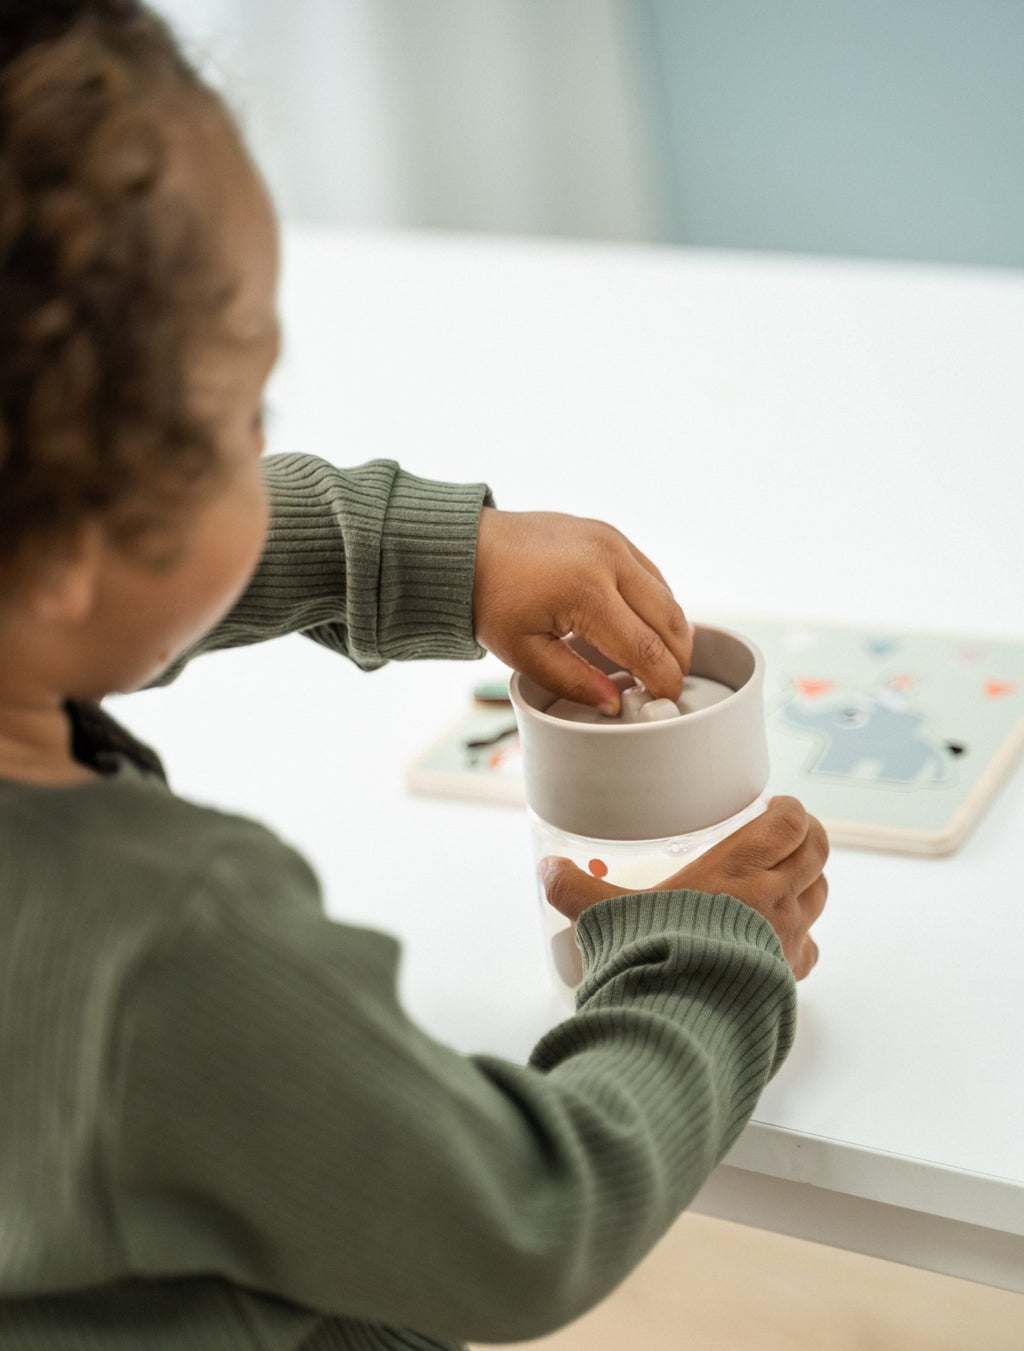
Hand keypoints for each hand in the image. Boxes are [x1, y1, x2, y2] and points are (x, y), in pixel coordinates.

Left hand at [472, 507, 692, 711]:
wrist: (468, 548)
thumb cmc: (489, 598)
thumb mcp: (524, 653)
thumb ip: (574, 681)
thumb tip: (613, 704)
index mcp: (586, 591)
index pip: (644, 648)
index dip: (663, 680)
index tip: (665, 700)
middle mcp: (608, 559)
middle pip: (668, 619)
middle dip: (678, 658)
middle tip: (669, 684)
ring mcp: (612, 540)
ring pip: (666, 594)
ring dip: (672, 630)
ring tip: (661, 660)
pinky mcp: (609, 533)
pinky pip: (650, 573)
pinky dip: (657, 602)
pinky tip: (647, 625)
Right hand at [540, 797, 827, 979]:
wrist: (686, 1018)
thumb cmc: (653, 955)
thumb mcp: (606, 913)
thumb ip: (575, 889)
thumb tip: (548, 871)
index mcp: (738, 868)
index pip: (789, 823)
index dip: (789, 810)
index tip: (772, 808)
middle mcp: (775, 898)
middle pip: (817, 853)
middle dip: (807, 838)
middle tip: (785, 836)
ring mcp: (788, 939)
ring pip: (819, 897)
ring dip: (807, 884)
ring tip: (783, 882)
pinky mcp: (789, 977)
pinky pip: (809, 950)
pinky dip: (800, 939)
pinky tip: (775, 942)